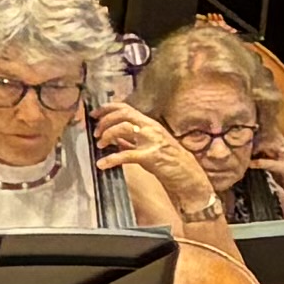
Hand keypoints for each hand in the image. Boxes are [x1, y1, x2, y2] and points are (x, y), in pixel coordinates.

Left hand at [94, 101, 213, 222]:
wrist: (188, 175)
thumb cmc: (170, 160)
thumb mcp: (150, 144)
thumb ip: (132, 140)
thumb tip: (114, 138)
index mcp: (150, 124)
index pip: (125, 108)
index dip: (107, 108)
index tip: (94, 115)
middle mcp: (150, 128)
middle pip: (122, 114)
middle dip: (105, 121)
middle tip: (96, 132)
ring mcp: (151, 141)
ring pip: (123, 128)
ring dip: (107, 135)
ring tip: (100, 145)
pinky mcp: (150, 157)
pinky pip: (125, 155)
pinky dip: (110, 159)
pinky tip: (102, 164)